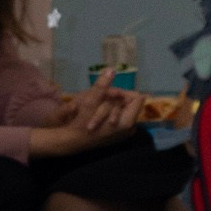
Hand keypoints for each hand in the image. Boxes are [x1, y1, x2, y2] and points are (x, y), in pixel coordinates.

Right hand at [28, 78, 145, 160]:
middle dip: (118, 98)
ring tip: (100, 105)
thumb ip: (103, 85)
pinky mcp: (119, 136)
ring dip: (114, 105)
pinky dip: (113, 113)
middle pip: (131, 104)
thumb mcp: (91, 100)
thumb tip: (111, 69)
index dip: (124, 92)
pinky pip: (121, 119)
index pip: (138, 98)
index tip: (110, 93)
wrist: (72, 141)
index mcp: (128, 121)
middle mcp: (130, 129)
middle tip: (103, 97)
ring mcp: (124, 134)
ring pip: (125, 111)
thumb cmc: (82, 121)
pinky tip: (101, 113)